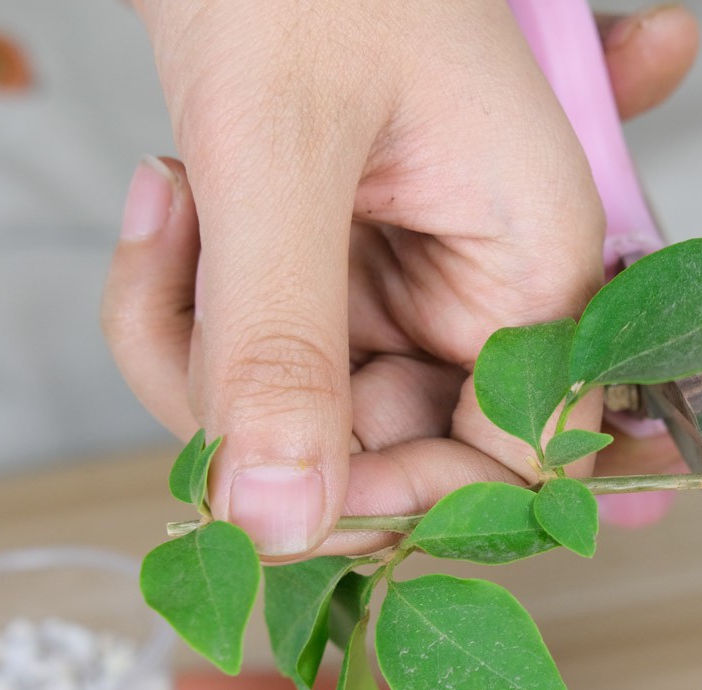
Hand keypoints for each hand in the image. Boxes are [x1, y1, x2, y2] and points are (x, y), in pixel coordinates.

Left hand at [104, 2, 696, 555]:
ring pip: (295, 405)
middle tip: (189, 285)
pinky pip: (251, 349)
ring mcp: (403, 281)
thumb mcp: (280, 152)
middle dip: (249, 396)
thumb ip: (284, 347)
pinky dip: (176, 298)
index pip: (507, 462)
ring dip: (193, 331)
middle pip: (380, 444)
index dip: (393, 493)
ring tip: (173, 202)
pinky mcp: (332, 264)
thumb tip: (279, 525)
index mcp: (533, 265)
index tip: (271, 483)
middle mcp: (484, 288)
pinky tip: (168, 195)